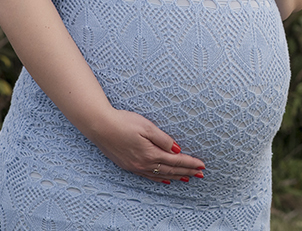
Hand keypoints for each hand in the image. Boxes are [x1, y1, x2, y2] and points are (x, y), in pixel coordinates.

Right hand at [86, 108, 205, 183]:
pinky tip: (165, 180)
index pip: (176, 161)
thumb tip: (177, 149)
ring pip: (161, 175)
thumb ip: (163, 139)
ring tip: (187, 178)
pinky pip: (149, 176)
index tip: (202, 165)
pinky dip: (160, 178)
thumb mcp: (146, 126)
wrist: (99, 126)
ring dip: (175, 177)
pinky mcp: (128, 165)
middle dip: (187, 172)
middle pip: (170, 170)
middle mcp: (144, 164)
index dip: (190, 163)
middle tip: (200, 174)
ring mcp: (135, 166)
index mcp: (150, 154)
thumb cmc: (123, 122)